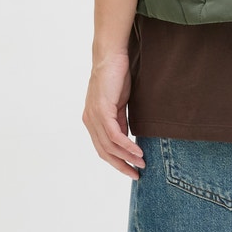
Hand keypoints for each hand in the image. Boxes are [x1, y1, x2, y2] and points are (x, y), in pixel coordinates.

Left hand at [83, 50, 145, 176]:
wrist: (111, 57)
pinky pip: (114, 135)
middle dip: (121, 165)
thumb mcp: (119, 105)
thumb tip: (127, 139)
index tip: (132, 170)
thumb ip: (120, 122)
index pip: (103, 149)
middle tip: (137, 174)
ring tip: (142, 162)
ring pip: (109, 146)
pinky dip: (126, 145)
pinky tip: (137, 151)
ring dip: (127, 157)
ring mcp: (94, 116)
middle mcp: (89, 121)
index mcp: (92, 120)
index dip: (117, 162)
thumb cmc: (116, 77)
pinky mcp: (102, 110)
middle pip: (104, 152)